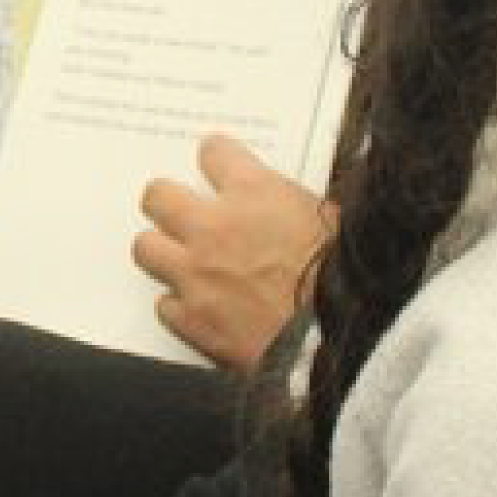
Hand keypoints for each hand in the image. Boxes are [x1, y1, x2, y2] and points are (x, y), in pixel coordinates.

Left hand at [133, 134, 333, 369]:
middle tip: (182, 211)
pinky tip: (200, 308)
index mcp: (255, 193)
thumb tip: (293, 202)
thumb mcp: (336, 221)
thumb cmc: (349, 282)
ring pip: (146, 248)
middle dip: (168, 201)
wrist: (341, 344)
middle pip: (158, 196)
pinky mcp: (192, 321)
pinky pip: (165, 305)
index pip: (213, 152)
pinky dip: (180, 306)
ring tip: (183, 260)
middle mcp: (215, 227)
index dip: (217, 159)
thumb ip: (296, 205)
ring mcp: (196, 275)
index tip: (219, 164)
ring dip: (164, 252)